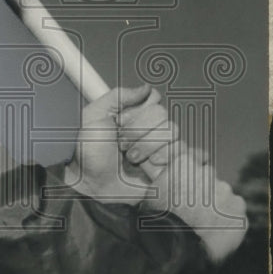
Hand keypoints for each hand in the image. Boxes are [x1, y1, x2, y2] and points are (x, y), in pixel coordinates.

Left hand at [64, 84, 175, 203]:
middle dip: (140, 132)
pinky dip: (168, 159)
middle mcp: (149, 130)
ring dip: (149, 148)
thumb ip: (118, 96)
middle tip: (122, 144)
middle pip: (164, 116)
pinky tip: (152, 167)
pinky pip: (185, 155)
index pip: (154, 99)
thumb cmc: (88, 154)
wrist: (90, 186)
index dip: (138, 111)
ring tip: (132, 159)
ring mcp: (160, 149)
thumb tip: (145, 88)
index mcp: (133, 115)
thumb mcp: (93, 116)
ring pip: (174, 135)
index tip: (120, 122)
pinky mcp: (167, 168)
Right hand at [143, 146, 247, 264]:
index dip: (189, 180)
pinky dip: (228, 223)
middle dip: (204, 193)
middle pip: (210, 181)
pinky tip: (214, 234)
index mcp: (185, 164)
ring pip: (225, 198)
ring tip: (203, 226)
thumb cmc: (156, 220)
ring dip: (218, 208)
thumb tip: (168, 178)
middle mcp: (209, 173)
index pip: (193, 164)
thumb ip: (166, 180)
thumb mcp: (152, 193)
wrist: (172, 247)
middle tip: (193, 212)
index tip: (185, 193)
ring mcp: (227, 193)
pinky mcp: (239, 214)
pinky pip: (235, 217)